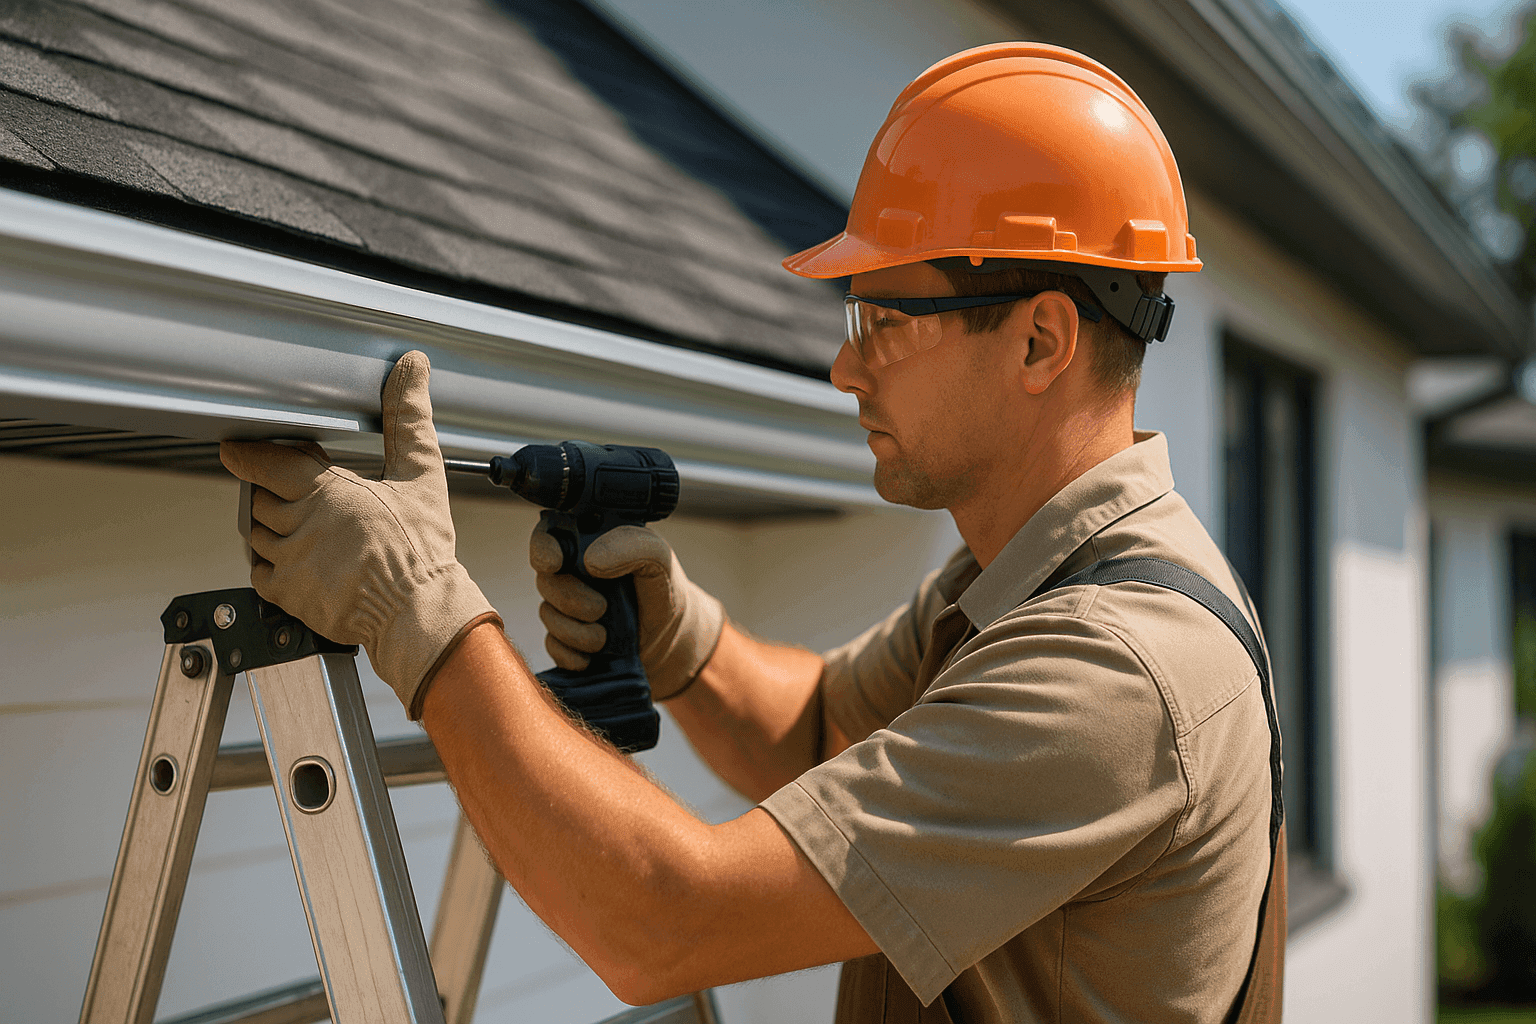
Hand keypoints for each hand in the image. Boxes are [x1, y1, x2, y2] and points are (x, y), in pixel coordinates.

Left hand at [219, 351, 500, 717]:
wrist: (419, 612)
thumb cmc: (421, 549)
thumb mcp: (420, 473)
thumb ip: (408, 417)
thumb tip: (410, 368)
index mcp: (324, 491)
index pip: (265, 461)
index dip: (247, 454)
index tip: (236, 450)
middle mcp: (299, 525)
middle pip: (261, 498)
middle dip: (274, 492)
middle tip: (301, 494)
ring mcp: (290, 562)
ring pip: (258, 535)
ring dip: (274, 527)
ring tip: (307, 529)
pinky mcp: (289, 595)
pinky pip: (260, 573)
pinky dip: (273, 565)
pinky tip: (303, 561)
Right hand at [532, 522, 723, 699]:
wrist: (674, 641)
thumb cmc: (664, 590)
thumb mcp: (660, 559)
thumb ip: (632, 545)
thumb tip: (591, 559)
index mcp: (590, 543)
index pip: (550, 535)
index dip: (544, 548)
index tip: (554, 563)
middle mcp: (573, 572)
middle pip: (545, 580)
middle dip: (569, 599)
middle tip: (600, 609)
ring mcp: (567, 607)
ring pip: (547, 615)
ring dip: (574, 631)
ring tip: (604, 638)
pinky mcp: (567, 640)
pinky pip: (552, 646)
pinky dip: (569, 654)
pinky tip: (591, 657)